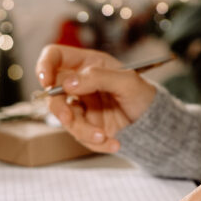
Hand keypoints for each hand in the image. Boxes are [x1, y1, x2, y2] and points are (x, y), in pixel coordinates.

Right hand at [35, 44, 155, 152]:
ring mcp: (82, 106)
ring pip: (66, 119)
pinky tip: (115, 143)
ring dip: (83, 131)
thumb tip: (68, 83)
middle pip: (53, 92)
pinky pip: (81, 136)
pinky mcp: (88, 126)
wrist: (155, 124)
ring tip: (104, 136)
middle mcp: (80, 84)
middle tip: (68, 118)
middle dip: (58, 108)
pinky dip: (96, 143)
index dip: (45, 65)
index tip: (46, 80)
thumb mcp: (128, 82)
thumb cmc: (144, 96)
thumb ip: (98, 78)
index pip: (56, 57)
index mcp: (88, 64)